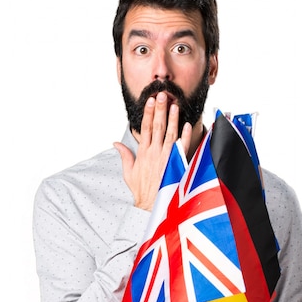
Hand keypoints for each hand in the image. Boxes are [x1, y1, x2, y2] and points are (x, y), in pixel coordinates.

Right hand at [114, 91, 191, 210]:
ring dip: (172, 119)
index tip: (150, 100)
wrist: (152, 206)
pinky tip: (186, 125)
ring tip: (175, 105)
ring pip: (170, 134)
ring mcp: (166, 158)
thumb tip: (115, 143)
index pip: (145, 128)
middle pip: (157, 126)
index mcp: (143, 153)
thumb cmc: (141, 190)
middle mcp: (155, 153)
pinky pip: (182, 148)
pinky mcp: (176, 164)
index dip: (148, 113)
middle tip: (162, 94)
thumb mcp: (129, 173)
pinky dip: (184, 136)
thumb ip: (124, 156)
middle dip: (160, 109)